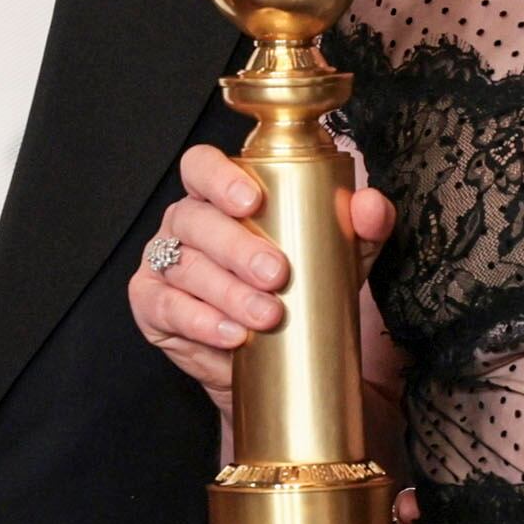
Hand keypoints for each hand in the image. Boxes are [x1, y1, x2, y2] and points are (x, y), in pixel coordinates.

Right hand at [126, 142, 396, 430]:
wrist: (280, 357)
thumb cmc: (303, 286)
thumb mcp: (340, 255)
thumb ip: (361, 226)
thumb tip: (371, 205)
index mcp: (219, 194)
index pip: (201, 166)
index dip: (219, 177)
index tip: (252, 201)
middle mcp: (186, 221)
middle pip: (196, 219)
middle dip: (236, 247)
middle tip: (277, 274)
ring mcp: (164, 262)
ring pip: (185, 266)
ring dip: (226, 291)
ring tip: (266, 315)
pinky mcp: (152, 305)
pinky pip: (167, 307)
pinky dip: (201, 322)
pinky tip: (232, 335)